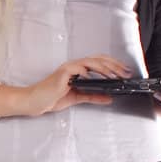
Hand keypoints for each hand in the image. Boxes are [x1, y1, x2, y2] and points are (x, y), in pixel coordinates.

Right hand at [9, 55, 131, 116]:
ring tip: (114, 75)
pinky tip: (94, 76)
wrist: (35, 101)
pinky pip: (76, 69)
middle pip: (98, 59)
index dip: (113, 64)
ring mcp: (68, 68)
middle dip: (114, 65)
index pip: (99, 62)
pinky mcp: (62, 74)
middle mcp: (74, 66)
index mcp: (78, 70)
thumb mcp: (78, 97)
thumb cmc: (51, 98)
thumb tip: (109, 97)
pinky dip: (86, 71)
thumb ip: (93, 96)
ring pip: (90, 62)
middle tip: (125, 72)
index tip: (125, 71)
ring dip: (104, 68)